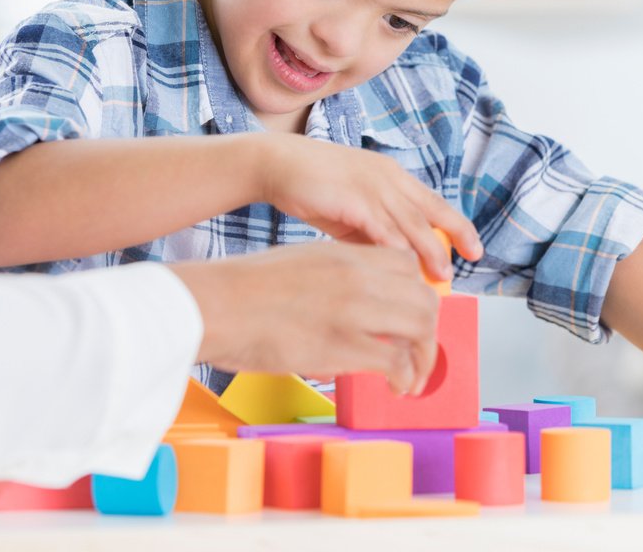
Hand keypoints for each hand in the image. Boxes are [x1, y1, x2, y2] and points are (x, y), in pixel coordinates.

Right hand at [168, 241, 440, 394]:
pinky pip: (396, 361)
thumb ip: (333, 279)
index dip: (417, 291)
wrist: (213, 304)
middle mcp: (357, 276)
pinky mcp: (343, 344)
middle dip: (429, 330)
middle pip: (423, 297)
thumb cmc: (242, 291)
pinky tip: (396, 387)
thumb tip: (350, 307)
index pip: (406, 264)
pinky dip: (405, 377)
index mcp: (344, 255)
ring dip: (424, 357)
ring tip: (413, 378)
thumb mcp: (299, 265)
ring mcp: (353, 309)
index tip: (412, 315)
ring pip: (421, 326)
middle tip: (420, 353)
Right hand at [255, 134, 481, 279]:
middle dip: (455, 237)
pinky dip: (397, 251)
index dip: (457, 226)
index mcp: (392, 177)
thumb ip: (374, 231)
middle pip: (433, 212)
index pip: (434, 203)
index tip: (474, 248)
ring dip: (429, 252)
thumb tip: (395, 262)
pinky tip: (404, 271)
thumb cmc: (314, 187)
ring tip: (441, 276)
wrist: (276, 164)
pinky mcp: (354, 199)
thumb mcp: (353, 209)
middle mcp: (389, 178)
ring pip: (412, 224)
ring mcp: (373, 187)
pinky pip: (382, 229)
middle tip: (468, 262)